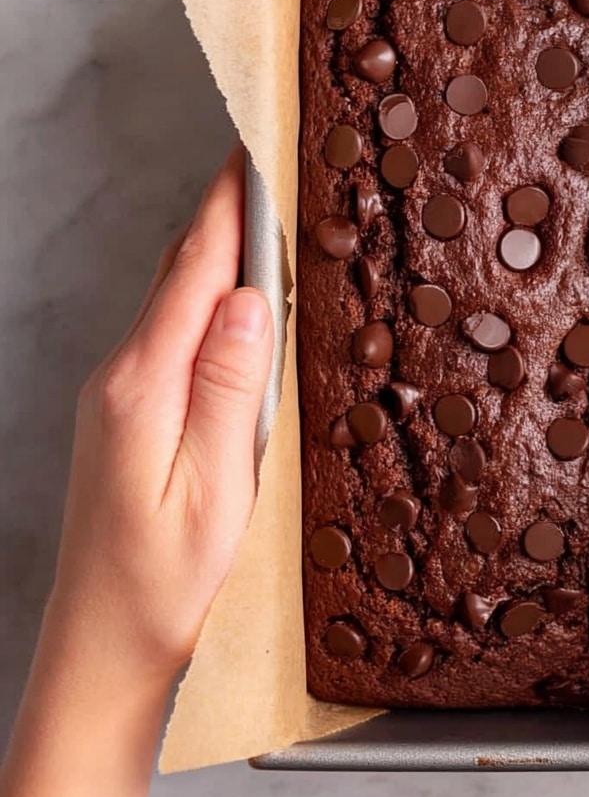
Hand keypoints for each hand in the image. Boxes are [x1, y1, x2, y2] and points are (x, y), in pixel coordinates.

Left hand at [48, 146, 273, 685]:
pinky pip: (173, 338)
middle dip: (228, 214)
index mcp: (144, 385)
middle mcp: (123, 377)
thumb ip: (232, 388)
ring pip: (176, 302)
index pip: (195, 269)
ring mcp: (120, 395)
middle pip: (181, 272)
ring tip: (269, 224)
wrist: (104, 648)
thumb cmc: (164, 585)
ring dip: (221, 257)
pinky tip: (240, 309)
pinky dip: (209, 304)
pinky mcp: (129, 416)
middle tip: (276, 170)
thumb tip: (252, 299)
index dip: (231, 204)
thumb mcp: (217, 489)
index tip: (258, 148)